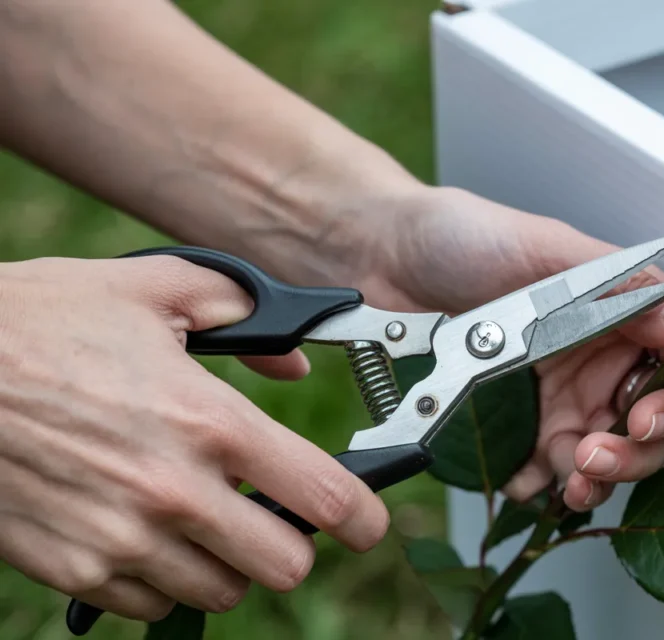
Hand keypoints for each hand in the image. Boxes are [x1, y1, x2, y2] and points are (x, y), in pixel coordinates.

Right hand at [0, 256, 388, 621]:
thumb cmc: (40, 322)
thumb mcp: (154, 289)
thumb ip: (244, 312)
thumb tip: (291, 362)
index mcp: (208, 421)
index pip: (325, 496)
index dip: (364, 516)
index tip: (367, 521)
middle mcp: (174, 491)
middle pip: (285, 565)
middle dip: (291, 542)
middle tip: (272, 513)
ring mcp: (122, 540)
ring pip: (223, 592)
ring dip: (228, 562)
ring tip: (203, 518)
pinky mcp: (75, 571)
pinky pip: (153, 605)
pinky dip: (165, 579)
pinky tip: (148, 533)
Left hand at [357, 187, 663, 510]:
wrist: (383, 256)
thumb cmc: (464, 237)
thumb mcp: (546, 252)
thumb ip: (620, 290)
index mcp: (619, 311)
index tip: (663, 406)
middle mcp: (598, 358)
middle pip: (654, 418)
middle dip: (641, 445)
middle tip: (606, 448)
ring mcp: (559, 396)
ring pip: (606, 453)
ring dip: (601, 476)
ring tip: (576, 474)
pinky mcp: (518, 426)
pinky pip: (545, 470)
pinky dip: (542, 486)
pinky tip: (526, 480)